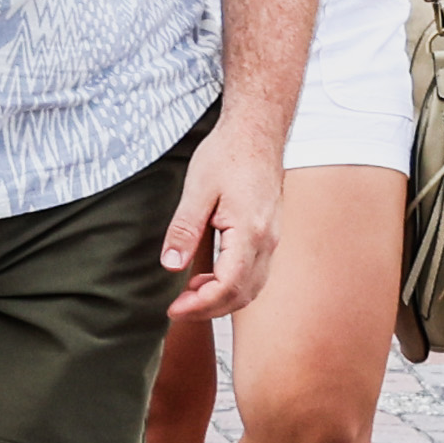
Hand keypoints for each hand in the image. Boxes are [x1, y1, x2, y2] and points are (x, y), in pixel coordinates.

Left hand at [156, 126, 279, 327]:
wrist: (257, 132)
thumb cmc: (227, 155)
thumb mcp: (197, 190)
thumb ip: (184, 230)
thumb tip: (170, 265)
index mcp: (250, 231)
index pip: (227, 286)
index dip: (199, 305)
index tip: (173, 309)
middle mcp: (268, 241)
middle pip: (242, 295)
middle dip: (208, 309)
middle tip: (176, 309)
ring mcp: (273, 239)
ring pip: (252, 288)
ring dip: (221, 300)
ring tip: (188, 295)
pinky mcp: (270, 235)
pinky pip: (255, 274)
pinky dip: (232, 286)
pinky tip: (207, 278)